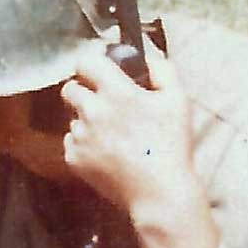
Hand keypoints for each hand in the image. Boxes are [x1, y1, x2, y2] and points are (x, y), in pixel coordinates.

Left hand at [60, 47, 201, 219]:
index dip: (92, 65)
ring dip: (86, 120)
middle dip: (84, 91)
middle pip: (70, 88)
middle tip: (104, 103)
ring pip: (72, 117)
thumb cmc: (171, 145)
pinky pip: (72, 141)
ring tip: (113, 134)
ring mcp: (79, 136)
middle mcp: (92, 112)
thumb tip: (146, 57)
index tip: (100, 72)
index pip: (85, 62)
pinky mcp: (73, 158)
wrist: (159, 191)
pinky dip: (84, 143)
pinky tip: (107, 151)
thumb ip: (162, 70)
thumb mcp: (178, 100)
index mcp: (116, 93)